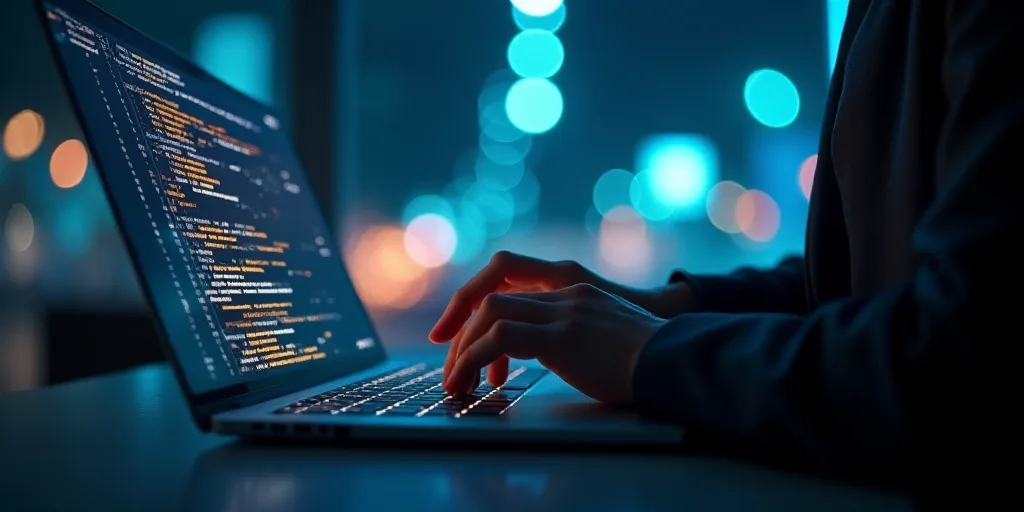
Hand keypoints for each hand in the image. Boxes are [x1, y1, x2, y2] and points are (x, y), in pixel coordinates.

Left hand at [429, 251, 693, 388]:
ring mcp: (564, 310)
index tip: (461, 340)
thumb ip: (577, 336)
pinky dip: (474, 359)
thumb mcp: (607, 336)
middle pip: (492, 297)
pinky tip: (471, 381)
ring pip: (490, 314)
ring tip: (457, 382)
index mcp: (575, 288)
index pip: (511, 287)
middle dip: (461, 330)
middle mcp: (565, 292)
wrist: (679, 360)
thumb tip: (556, 358)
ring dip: (465, 348)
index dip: (478, 309)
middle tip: (451, 369)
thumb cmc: (650, 360)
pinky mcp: (562, 336)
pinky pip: (500, 339)